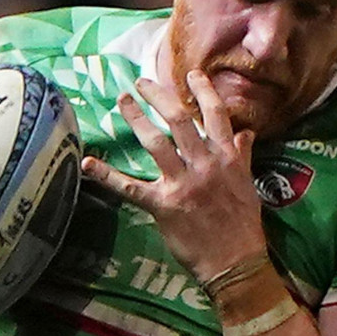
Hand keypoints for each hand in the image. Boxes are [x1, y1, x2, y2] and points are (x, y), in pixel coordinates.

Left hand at [79, 70, 267, 280]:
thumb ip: (242, 156)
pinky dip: (106, 175)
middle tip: (140, 82)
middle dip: (158, 96)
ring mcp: (182, 184)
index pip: (215, 115)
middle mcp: (205, 164)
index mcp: (227, 158)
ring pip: (155, 143)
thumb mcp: (248, 185)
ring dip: (135, 119)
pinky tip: (88, 163)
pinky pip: (130, 187)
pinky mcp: (163, 206)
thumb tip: (246, 132)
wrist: (237, 262)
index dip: (202, 90)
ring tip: (121, 102)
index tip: (190, 73)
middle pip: (178, 119)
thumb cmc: (244, 224)